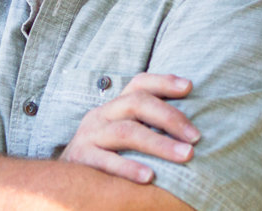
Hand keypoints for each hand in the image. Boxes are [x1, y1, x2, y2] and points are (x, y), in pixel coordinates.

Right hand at [59, 73, 199, 183]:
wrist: (64, 180)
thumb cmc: (106, 156)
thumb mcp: (122, 135)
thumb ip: (147, 126)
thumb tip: (191, 128)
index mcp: (114, 107)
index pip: (139, 84)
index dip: (163, 81)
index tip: (189, 87)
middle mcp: (101, 115)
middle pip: (136, 103)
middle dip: (169, 117)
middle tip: (196, 137)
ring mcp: (89, 135)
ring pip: (126, 132)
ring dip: (159, 143)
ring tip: (186, 155)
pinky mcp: (81, 158)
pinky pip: (106, 161)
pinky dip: (129, 167)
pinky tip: (150, 176)